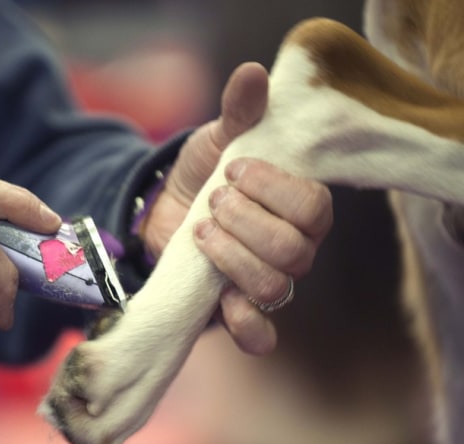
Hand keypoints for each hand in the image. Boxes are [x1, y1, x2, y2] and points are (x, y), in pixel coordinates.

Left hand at [142, 62, 332, 353]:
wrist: (163, 212)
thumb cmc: (202, 175)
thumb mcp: (215, 141)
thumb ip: (238, 113)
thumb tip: (252, 74)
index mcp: (301, 208)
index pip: (315, 209)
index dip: (274, 190)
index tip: (232, 168)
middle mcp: (295, 250)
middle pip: (295, 251)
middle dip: (247, 222)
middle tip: (213, 199)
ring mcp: (269, 284)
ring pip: (274, 287)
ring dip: (234, 257)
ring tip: (201, 229)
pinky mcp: (239, 312)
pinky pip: (260, 335)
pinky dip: (245, 323)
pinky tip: (223, 301)